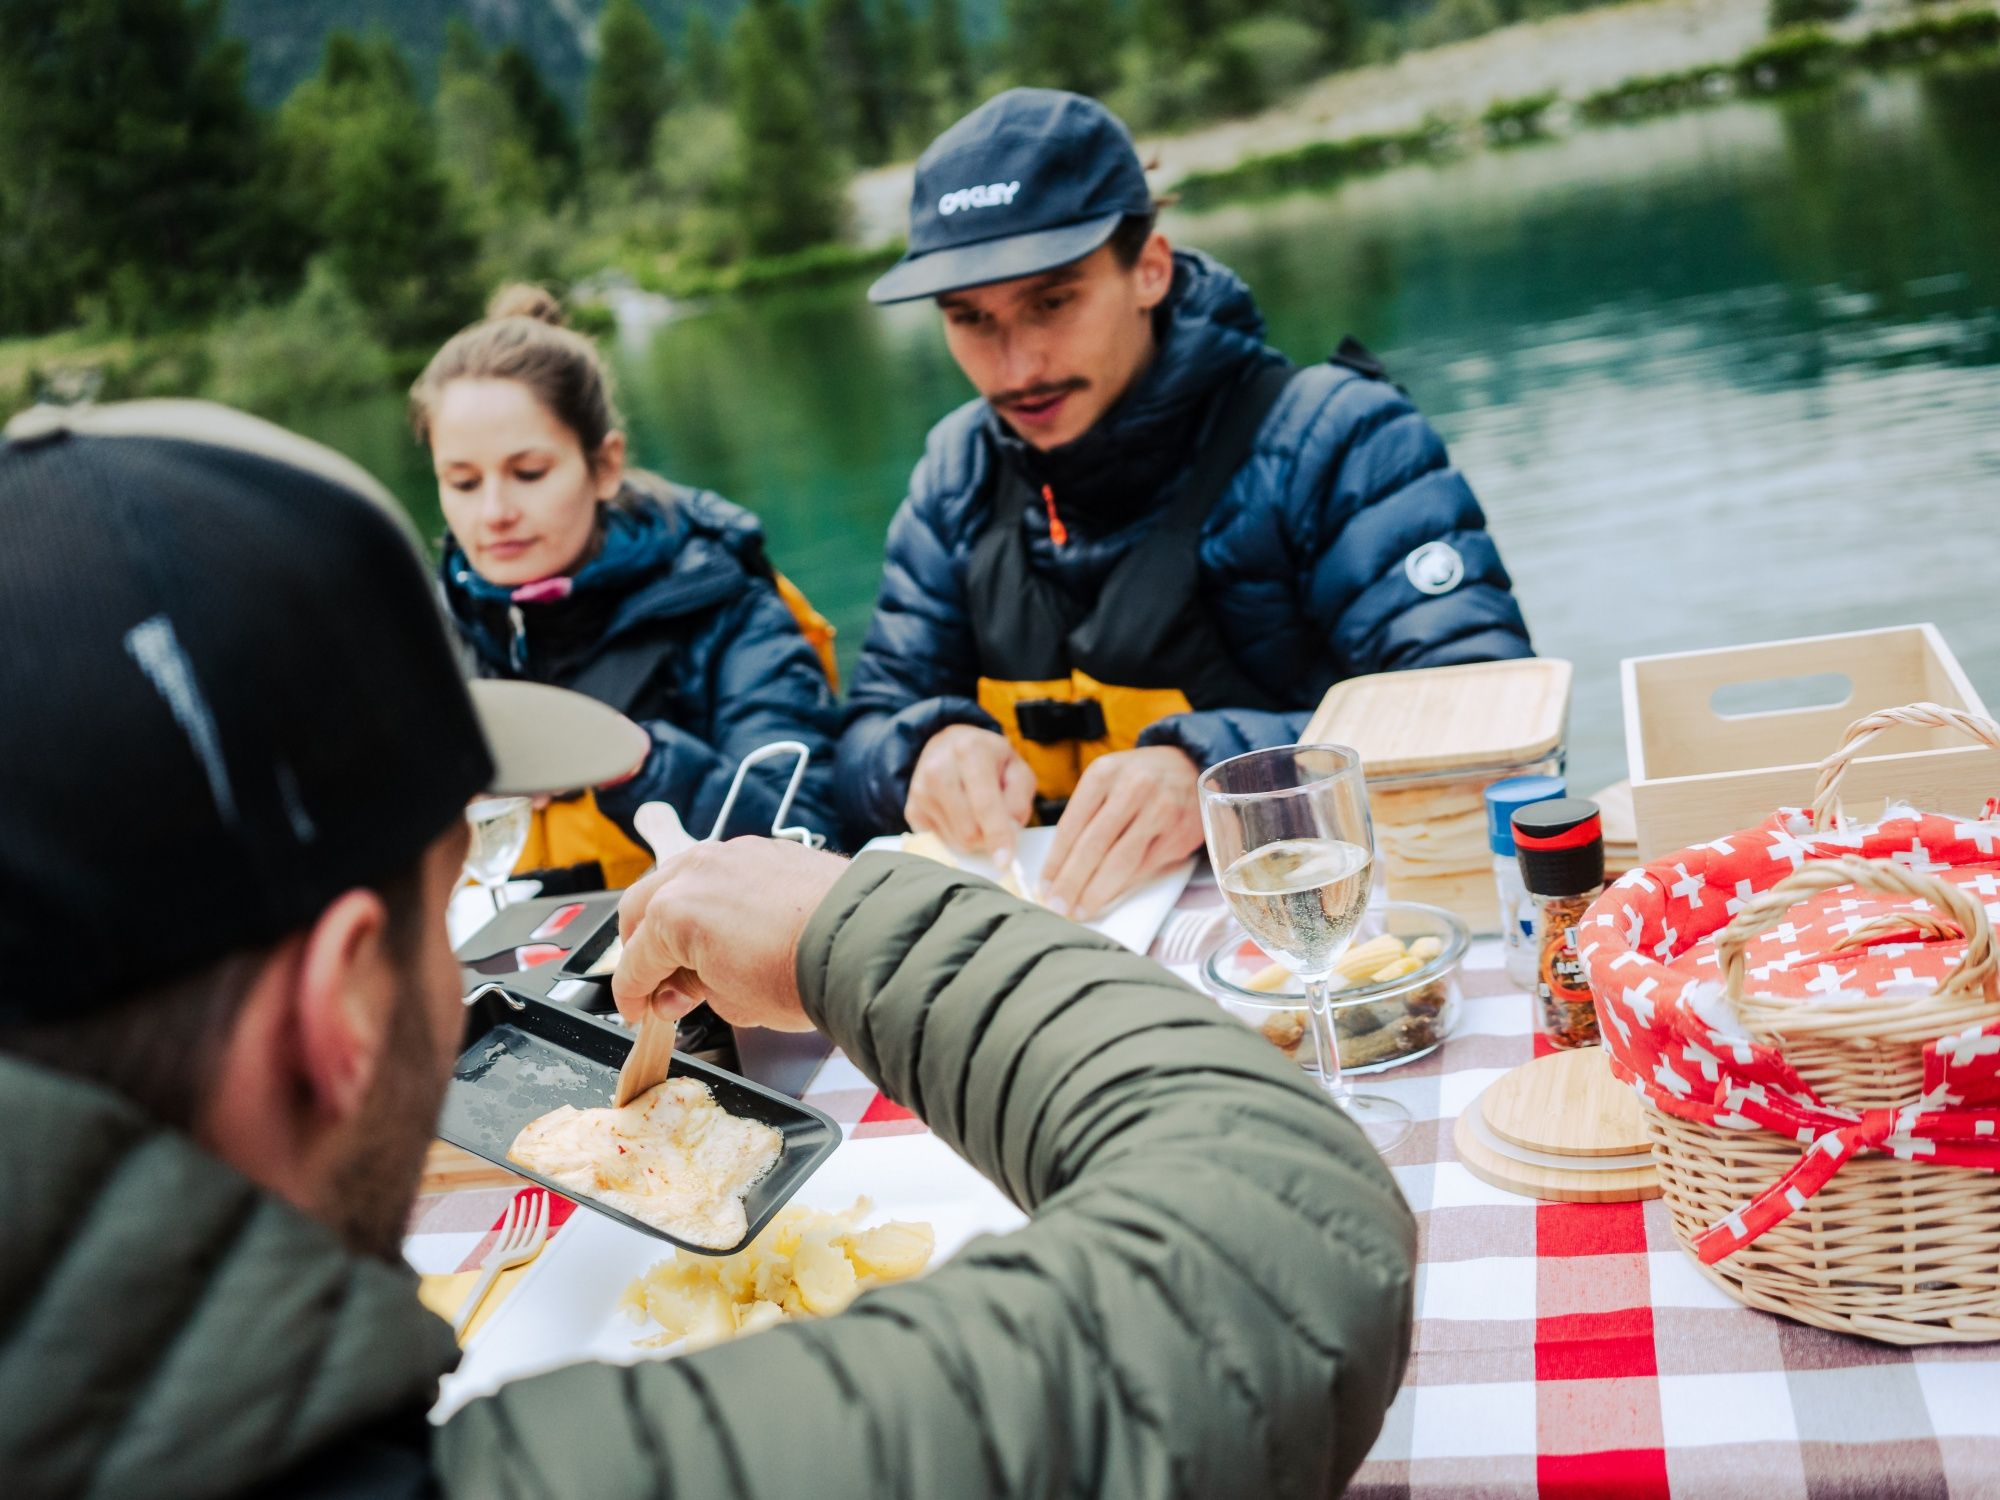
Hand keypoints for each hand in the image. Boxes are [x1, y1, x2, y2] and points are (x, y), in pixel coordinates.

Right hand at [612, 838, 849, 1032]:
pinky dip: (713, 896)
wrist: (864, 942)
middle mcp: (695, 872)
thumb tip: (678, 990)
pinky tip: (729, 924)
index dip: (632, 995)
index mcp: (673, 913)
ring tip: (693, 951)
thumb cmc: (805, 971)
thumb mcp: (733, 1002)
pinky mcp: (765, 849)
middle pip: (642, 908)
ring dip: (674, 913)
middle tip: (657, 980)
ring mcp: (731, 854)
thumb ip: (693, 991)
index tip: (639, 1009)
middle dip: (641, 946)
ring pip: (678, 879)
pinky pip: (721, 870)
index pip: (635, 962)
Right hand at [904, 724, 1034, 862]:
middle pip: (969, 831)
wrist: (949, 747)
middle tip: (997, 821)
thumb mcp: (1017, 771)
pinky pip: (941, 844)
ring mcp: (920, 791)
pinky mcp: (911, 811)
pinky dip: (957, 838)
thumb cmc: (990, 761)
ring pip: (956, 841)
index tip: (1004, 862)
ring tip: (975, 811)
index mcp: (969, 751)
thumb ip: (1019, 801)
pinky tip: (959, 816)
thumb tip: (1007, 835)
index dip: (998, 836)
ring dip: (974, 837)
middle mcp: (938, 768)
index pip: (985, 805)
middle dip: (989, 837)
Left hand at [1040, 747, 1203, 920]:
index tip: (1044, 886)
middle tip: (1057, 907)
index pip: (1071, 826)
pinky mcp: (1179, 833)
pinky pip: (1145, 867)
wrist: (1188, 766)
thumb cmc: (1137, 780)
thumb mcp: (1107, 781)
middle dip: (1071, 882)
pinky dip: (1124, 887)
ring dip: (1096, 891)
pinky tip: (1110, 897)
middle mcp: (1132, 788)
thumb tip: (1060, 868)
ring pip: (1120, 861)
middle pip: (1093, 845)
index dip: (1055, 862)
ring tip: (1080, 910)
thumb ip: (1085, 816)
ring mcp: (1159, 810)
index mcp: (1103, 773)